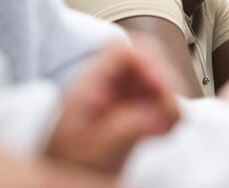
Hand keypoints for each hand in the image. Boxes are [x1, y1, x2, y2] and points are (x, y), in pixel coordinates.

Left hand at [46, 42, 178, 173]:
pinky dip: (168, 112)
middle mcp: (104, 89)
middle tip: (169, 109)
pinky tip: (164, 129)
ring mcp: (119, 100)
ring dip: (168, 98)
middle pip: (143, 61)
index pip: (120, 53)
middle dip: (164, 81)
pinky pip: (157, 100)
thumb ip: (125, 129)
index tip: (162, 87)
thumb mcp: (94, 151)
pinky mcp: (131, 114)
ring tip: (168, 123)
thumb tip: (158, 112)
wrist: (59, 187)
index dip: (147, 62)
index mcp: (87, 89)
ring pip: (154, 80)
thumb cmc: (66, 168)